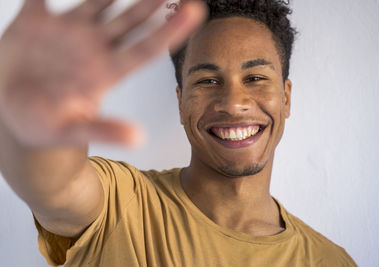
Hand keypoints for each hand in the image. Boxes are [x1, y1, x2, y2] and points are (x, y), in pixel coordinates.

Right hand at [0, 0, 204, 146]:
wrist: (12, 113)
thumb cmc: (44, 125)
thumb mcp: (72, 131)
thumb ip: (103, 131)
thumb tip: (138, 138)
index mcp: (105, 73)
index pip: (146, 48)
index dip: (171, 30)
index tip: (195, 11)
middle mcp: (93, 48)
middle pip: (132, 19)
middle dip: (153, 1)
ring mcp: (68, 32)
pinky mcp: (37, 21)